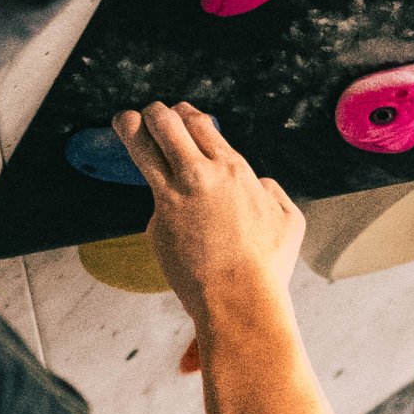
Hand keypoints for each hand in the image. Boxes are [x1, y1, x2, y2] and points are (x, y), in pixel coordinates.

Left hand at [114, 103, 303, 314]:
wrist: (238, 299)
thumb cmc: (267, 265)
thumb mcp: (289, 219)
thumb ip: (273, 193)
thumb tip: (259, 184)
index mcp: (232, 169)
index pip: (198, 123)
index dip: (186, 114)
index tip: (181, 115)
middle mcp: (199, 175)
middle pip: (165, 123)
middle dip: (156, 114)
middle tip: (151, 116)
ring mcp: (173, 198)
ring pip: (142, 147)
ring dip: (131, 127)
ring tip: (124, 121)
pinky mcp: (156, 224)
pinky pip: (154, 202)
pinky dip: (158, 201)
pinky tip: (163, 206)